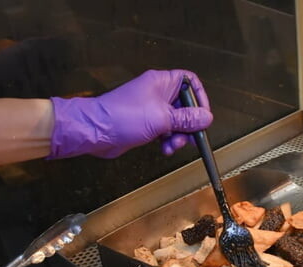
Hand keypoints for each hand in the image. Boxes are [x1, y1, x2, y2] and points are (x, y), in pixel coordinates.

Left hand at [48, 69, 212, 158]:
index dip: (200, 98)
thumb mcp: (162, 119)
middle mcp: (158, 93)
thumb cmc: (123, 117)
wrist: (95, 131)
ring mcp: (152, 109)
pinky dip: (168, 141)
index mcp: (162, 82)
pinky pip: (166, 131)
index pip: (190, 82)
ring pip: (177, 122)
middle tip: (193, 138)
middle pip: (186, 106)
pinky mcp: (146, 124)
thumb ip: (187, 119)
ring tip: (173, 145)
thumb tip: (207, 117)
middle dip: (190, 124)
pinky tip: (164, 149)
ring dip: (179, 136)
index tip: (204, 116)